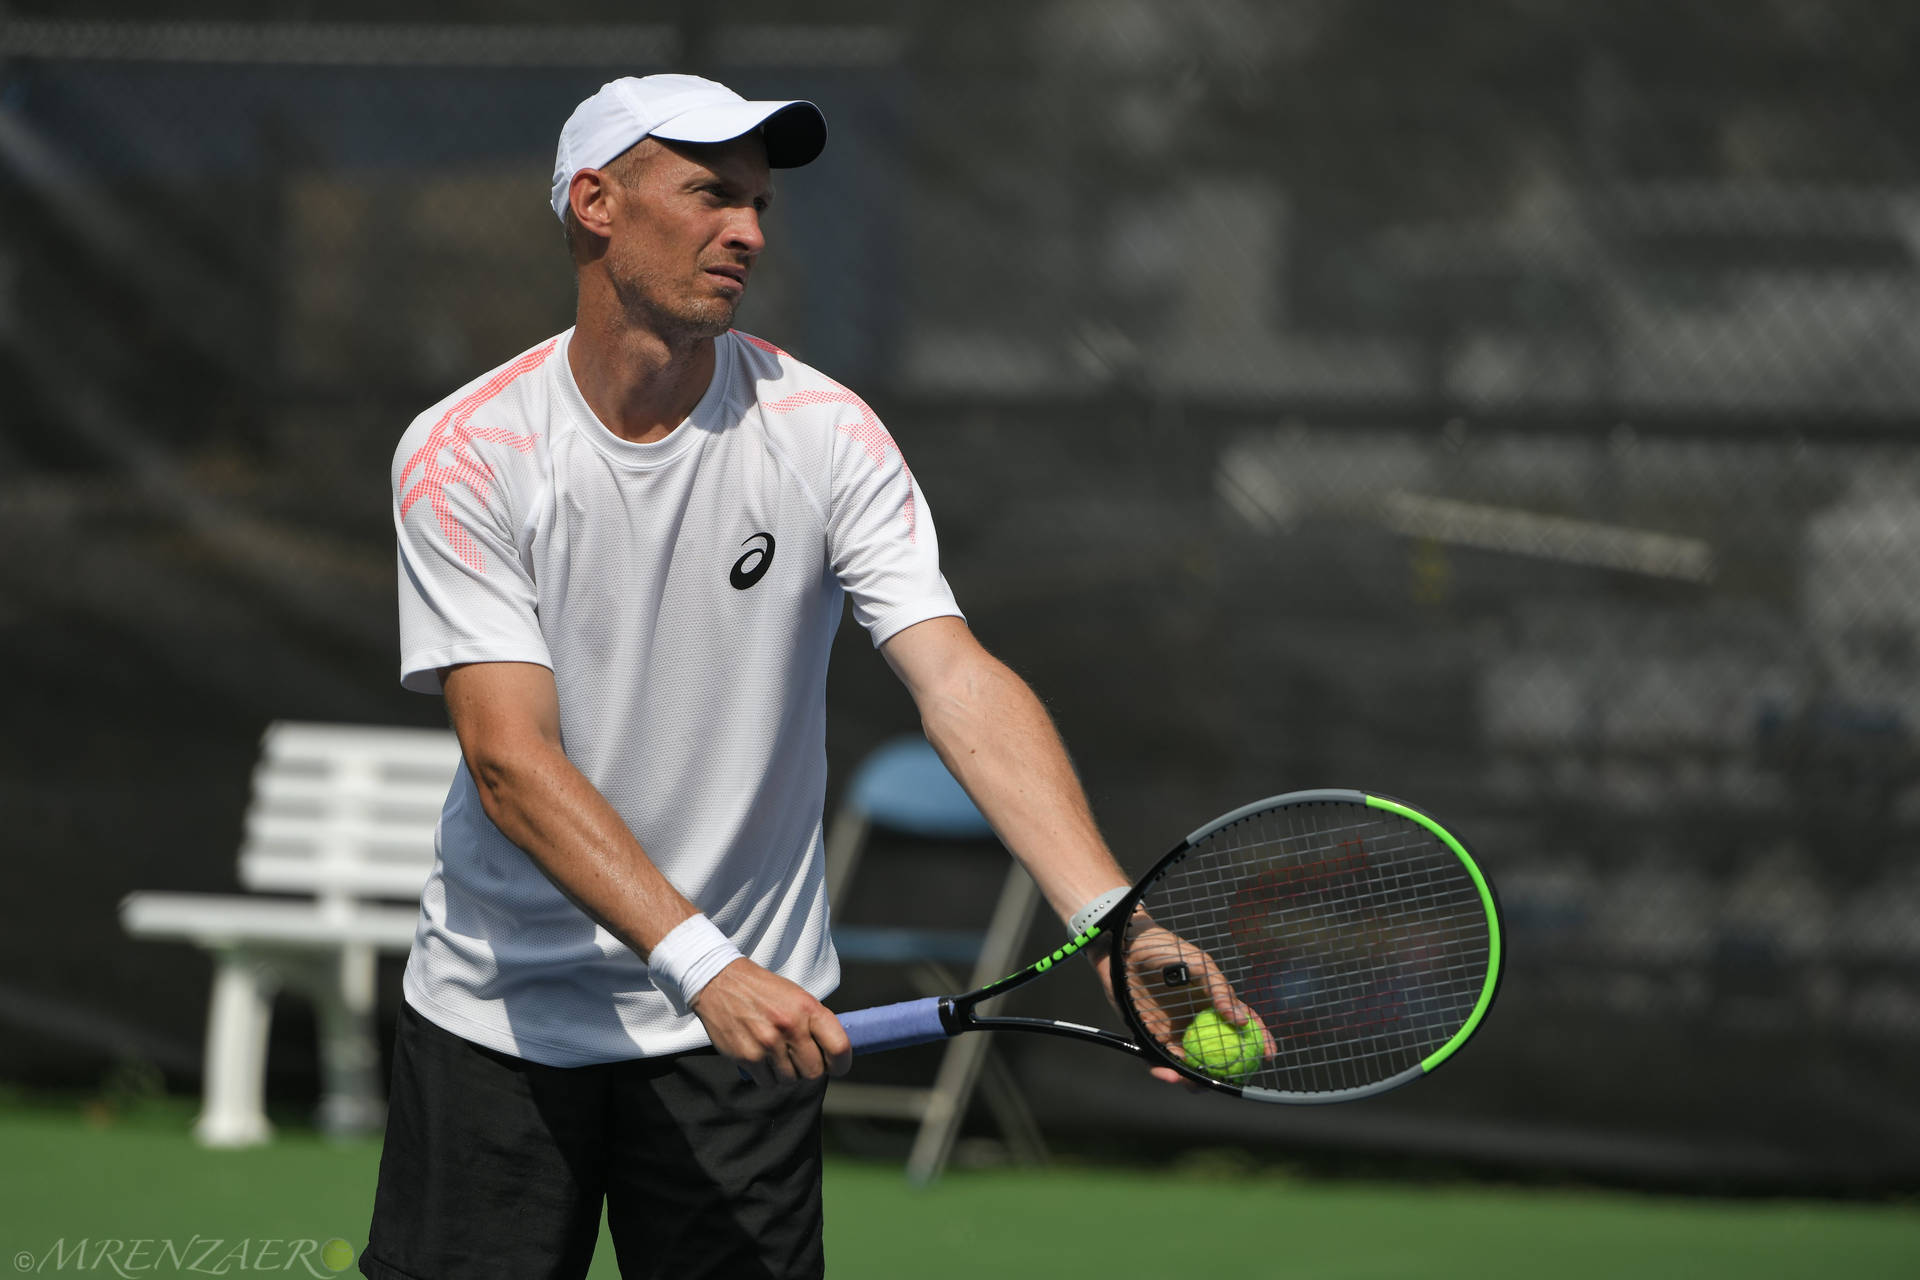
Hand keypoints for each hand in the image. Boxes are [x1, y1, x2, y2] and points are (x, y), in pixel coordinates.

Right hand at [689, 958, 852, 1086]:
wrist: (721, 982)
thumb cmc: (764, 991)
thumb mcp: (796, 997)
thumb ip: (814, 1024)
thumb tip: (831, 1056)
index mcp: (808, 1008)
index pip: (839, 1047)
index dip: (841, 1064)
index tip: (836, 1067)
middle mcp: (790, 1026)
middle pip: (814, 1072)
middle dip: (809, 1070)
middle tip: (799, 1060)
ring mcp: (768, 1043)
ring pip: (791, 1080)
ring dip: (786, 1073)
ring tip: (776, 1055)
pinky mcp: (747, 1056)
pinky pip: (768, 1083)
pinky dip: (767, 1076)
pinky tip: (761, 1057)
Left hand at [1095, 920, 1271, 1087]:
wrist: (1124, 947)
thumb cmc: (1166, 949)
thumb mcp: (1200, 965)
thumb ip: (1220, 991)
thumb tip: (1242, 1022)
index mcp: (1212, 1003)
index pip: (1241, 1024)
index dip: (1258, 1040)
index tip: (1269, 1055)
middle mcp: (1195, 1021)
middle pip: (1215, 1053)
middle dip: (1224, 1073)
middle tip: (1228, 1081)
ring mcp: (1172, 1030)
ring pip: (1187, 1063)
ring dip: (1192, 1078)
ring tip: (1195, 1082)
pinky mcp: (1147, 1035)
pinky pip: (1157, 1059)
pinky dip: (1163, 1070)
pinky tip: (1170, 1072)